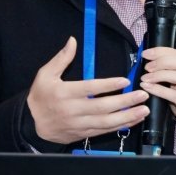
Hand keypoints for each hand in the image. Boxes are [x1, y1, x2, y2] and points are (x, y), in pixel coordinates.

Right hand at [26, 37, 147, 144]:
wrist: (31, 123)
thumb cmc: (40, 96)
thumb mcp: (45, 74)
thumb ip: (61, 59)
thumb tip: (73, 41)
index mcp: (64, 93)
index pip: (89, 89)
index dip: (108, 85)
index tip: (124, 81)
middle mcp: (73, 110)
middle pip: (102, 107)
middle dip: (124, 102)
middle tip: (142, 95)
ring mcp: (79, 124)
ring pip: (106, 122)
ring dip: (127, 116)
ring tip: (143, 109)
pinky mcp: (84, 133)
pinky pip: (105, 131)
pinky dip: (121, 126)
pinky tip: (134, 120)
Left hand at [139, 46, 175, 146]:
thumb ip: (174, 77)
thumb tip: (151, 67)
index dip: (162, 52)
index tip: (147, 53)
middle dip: (162, 61)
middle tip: (147, 66)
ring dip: (159, 75)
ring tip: (145, 78)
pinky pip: (173, 95)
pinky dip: (158, 90)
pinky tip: (148, 88)